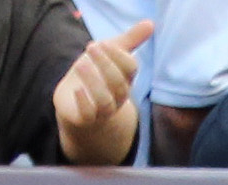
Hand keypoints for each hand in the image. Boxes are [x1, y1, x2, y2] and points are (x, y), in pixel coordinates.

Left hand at [52, 17, 150, 162]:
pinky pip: (89, 115)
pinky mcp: (86, 119)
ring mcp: (102, 110)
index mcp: (124, 79)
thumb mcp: (111, 56)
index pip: (130, 69)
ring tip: (80, 64)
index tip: (103, 43)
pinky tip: (77, 89)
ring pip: (105, 101)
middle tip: (91, 47)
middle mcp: (117, 96)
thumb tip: (150, 23)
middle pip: (119, 84)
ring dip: (94, 82)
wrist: (79, 109)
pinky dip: (84, 102)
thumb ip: (130, 40)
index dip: (119, 56)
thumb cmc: (97, 78)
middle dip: (106, 64)